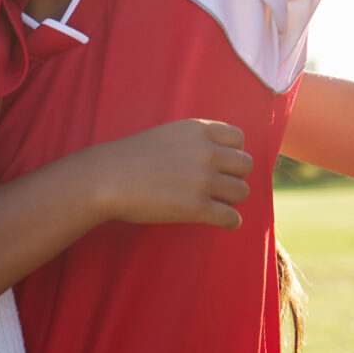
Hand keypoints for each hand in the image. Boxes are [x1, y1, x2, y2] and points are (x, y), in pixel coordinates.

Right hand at [90, 118, 252, 227]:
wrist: (108, 178)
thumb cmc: (132, 157)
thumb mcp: (168, 135)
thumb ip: (196, 140)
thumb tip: (221, 155)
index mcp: (199, 130)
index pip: (239, 138)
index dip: (233, 152)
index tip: (221, 164)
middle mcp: (206, 152)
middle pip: (245, 165)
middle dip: (235, 176)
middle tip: (219, 186)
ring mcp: (204, 180)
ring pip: (242, 192)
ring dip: (232, 199)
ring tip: (217, 203)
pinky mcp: (198, 208)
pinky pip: (232, 218)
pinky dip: (230, 222)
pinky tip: (221, 221)